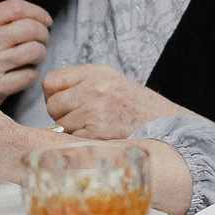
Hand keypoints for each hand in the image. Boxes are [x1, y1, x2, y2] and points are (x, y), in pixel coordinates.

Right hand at [0, 0, 53, 99]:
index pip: (16, 8)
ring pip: (34, 51)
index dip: (37, 12)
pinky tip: (26, 72)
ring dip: (41, 53)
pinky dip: (33, 73)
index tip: (46, 19)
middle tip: (42, 39)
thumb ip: (0, 20)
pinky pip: (29, 75)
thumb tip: (37, 16)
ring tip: (34, 56)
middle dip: (43, 33)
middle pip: (29, 29)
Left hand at [41, 65, 182, 138]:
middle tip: (82, 117)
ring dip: (73, 129)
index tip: (65, 102)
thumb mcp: (111, 80)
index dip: (54, 94)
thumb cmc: (136, 105)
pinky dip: (83, 141)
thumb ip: (81, 82)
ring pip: (61, 124)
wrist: (165, 124)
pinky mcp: (98, 134)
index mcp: (96, 73)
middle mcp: (94, 89)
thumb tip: (49, 96)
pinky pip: (73, 138)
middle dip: (61, 114)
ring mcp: (95, 111)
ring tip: (96, 126)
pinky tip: (100, 136)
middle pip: (52, 105)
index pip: (50, 82)